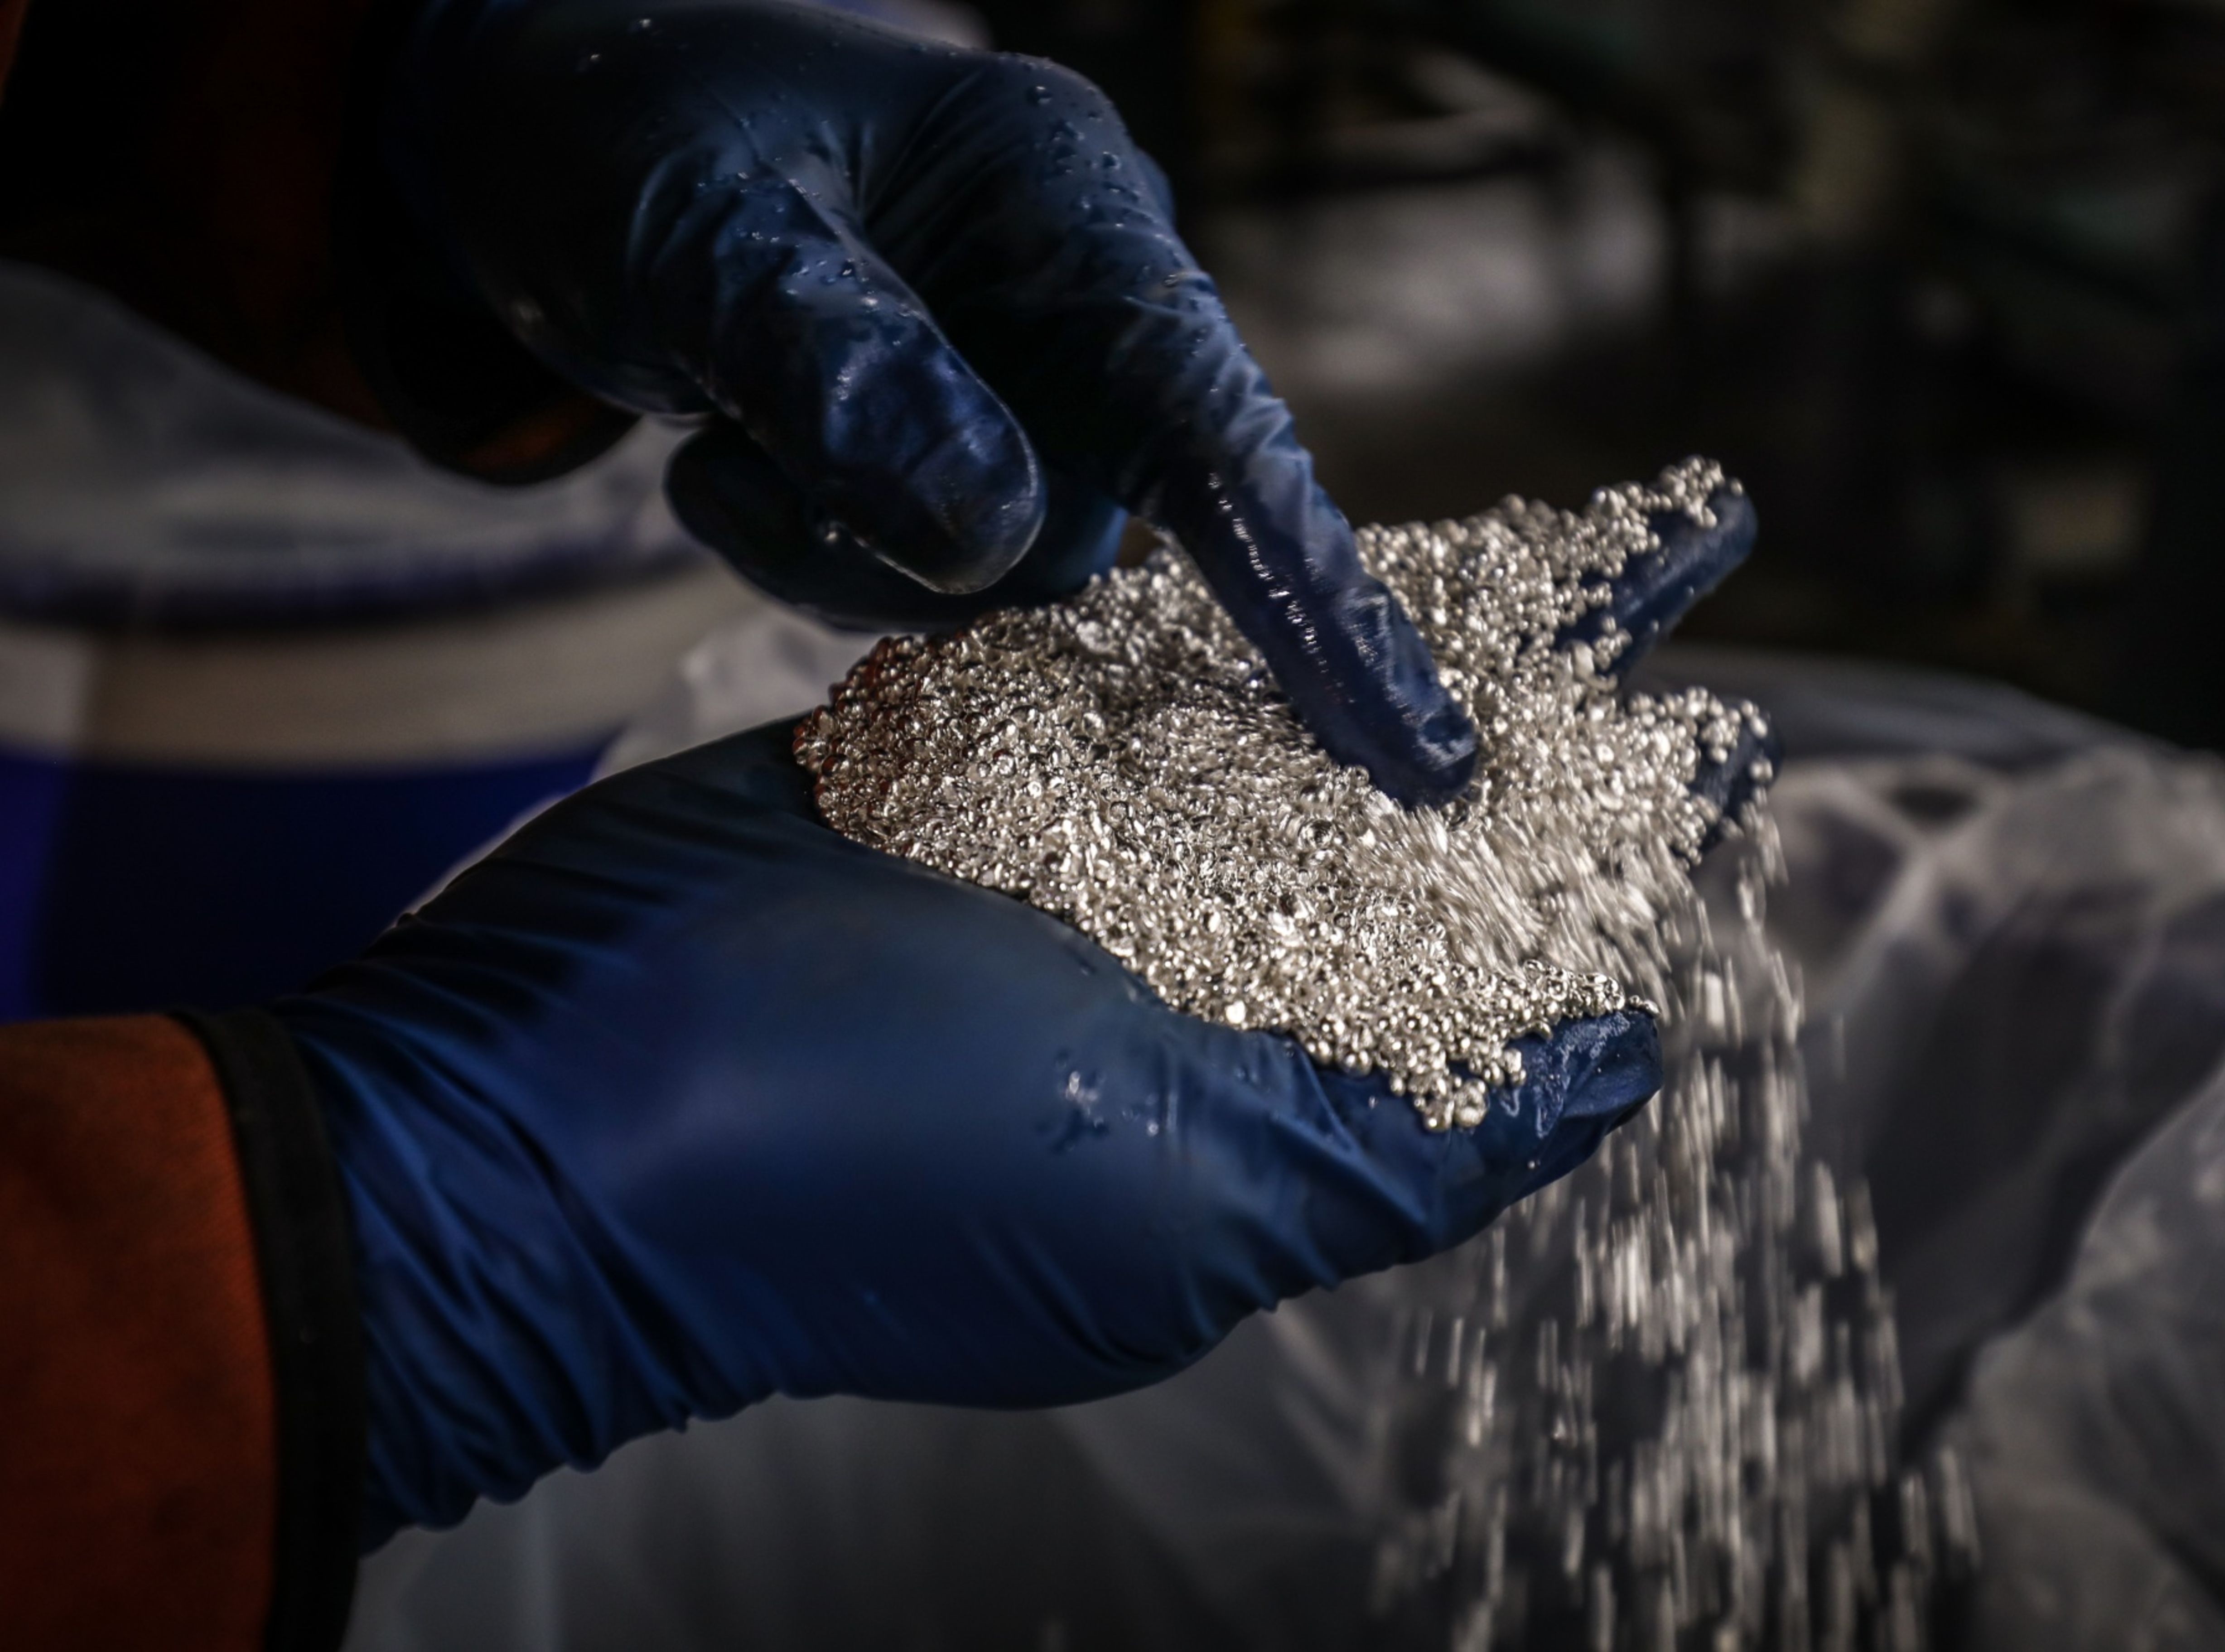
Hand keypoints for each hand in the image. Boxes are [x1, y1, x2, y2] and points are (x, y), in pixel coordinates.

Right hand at [269, 494, 1763, 1546]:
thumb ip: (1408, 1151)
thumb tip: (1619, 1075)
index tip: (1715, 742)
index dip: (1611, 844)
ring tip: (1562, 514)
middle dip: (1550, 681)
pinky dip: (1234, 578)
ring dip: (1425, 600)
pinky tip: (1349, 507)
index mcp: (1270, 1068)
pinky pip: (1133, 636)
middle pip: (1418, 788)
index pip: (1491, 947)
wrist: (571, 1098)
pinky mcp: (976, 735)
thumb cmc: (874, 1184)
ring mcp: (1086, 832)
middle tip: (1684, 548)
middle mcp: (1196, 946)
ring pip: (1291, 693)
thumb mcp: (1186, 1213)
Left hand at [381, 0, 1477, 800]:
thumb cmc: (614, 135)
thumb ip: (838, 372)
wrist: (519, 132)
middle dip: (969, 567)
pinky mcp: (945, 454)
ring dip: (847, 559)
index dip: (1318, 600)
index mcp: (1062, 203)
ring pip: (995, 581)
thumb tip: (996, 540)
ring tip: (721, 444)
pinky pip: (917, 580)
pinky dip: (808, 553)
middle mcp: (1071, 309)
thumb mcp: (697, 231)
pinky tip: (718, 455)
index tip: (1413, 756)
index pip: (1222, 428)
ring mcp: (1013, 390)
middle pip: (1105, 528)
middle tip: (806, 498)